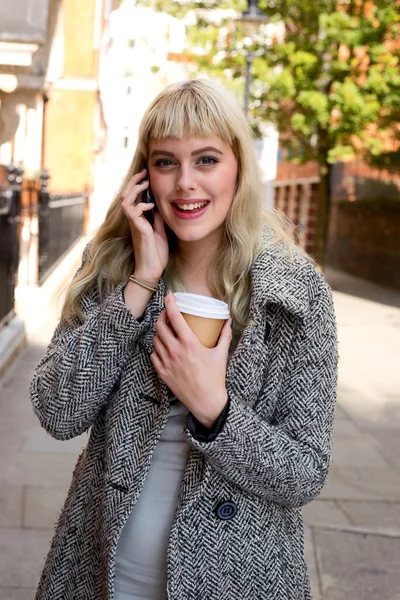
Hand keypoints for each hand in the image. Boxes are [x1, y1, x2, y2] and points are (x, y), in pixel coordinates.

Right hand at [121, 169, 167, 282]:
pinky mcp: (138, 230)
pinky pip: (132, 212)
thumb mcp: (160, 232)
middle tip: (144, 172)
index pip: (133, 197)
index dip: (138, 184)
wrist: (152, 271)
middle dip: (134, 181)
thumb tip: (158, 206)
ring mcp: (134, 224)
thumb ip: (157, 219)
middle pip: (126, 194)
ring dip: (134, 190)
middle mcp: (133, 220)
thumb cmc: (155, 254)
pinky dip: (140, 205)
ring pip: (125, 200)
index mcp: (138, 219)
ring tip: (144, 183)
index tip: (147, 175)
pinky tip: (150, 206)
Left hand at [151, 292, 231, 427]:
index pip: (175, 317)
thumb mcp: (221, 354)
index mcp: (190, 344)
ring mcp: (167, 362)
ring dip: (159, 331)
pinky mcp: (162, 372)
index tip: (169, 296)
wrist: (206, 401)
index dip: (170, 303)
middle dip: (162, 316)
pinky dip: (157, 348)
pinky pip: (153, 354)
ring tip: (165, 329)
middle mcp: (175, 351)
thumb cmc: (215, 378)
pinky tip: (163, 346)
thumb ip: (225, 335)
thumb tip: (228, 322)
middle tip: (167, 313)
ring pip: (155, 339)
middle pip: (160, 326)